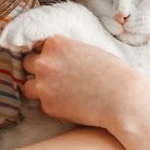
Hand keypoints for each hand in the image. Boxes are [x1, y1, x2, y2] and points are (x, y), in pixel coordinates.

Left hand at [20, 35, 138, 129]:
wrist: (121, 97)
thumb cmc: (112, 71)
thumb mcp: (87, 50)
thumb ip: (67, 52)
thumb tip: (59, 59)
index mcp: (55, 44)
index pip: (38, 46)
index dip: (46, 54)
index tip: (54, 61)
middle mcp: (44, 62)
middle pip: (27, 64)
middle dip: (38, 70)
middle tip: (55, 77)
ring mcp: (43, 85)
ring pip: (28, 86)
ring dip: (39, 88)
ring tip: (58, 92)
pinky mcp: (47, 106)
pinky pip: (43, 104)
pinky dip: (52, 105)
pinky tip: (70, 104)